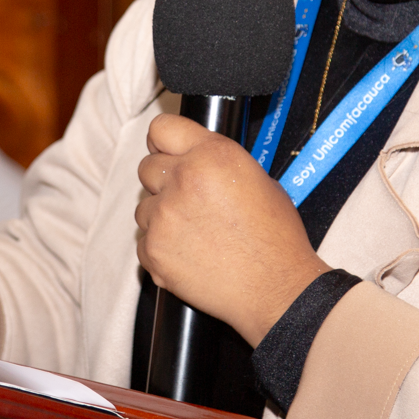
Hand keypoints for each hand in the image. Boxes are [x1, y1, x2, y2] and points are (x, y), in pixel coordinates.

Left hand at [135, 114, 329, 346]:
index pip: (162, 128)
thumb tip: (192, 156)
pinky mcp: (153, 250)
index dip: (165, 141)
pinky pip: (144, 240)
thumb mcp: (260, 180)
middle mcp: (182, 180)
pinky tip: (189, 254)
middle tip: (188, 200)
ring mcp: (163, 217)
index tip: (167, 152)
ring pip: (143, 206)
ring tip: (195, 233)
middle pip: (147, 166)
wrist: (275, 289)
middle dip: (163, 180)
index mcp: (212, 156)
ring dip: (161, 215)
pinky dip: (161, 247)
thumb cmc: (275, 238)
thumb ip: (217, 161)